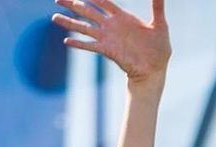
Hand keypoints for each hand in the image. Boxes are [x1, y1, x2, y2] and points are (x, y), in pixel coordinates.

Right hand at [52, 0, 170, 83]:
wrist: (156, 70)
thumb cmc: (159, 49)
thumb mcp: (160, 26)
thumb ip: (157, 8)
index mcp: (122, 17)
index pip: (103, 1)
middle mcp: (112, 26)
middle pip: (88, 11)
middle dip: (73, 5)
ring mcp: (108, 39)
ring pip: (85, 28)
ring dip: (70, 23)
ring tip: (54, 18)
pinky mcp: (108, 51)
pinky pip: (91, 46)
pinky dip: (79, 43)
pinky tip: (66, 41)